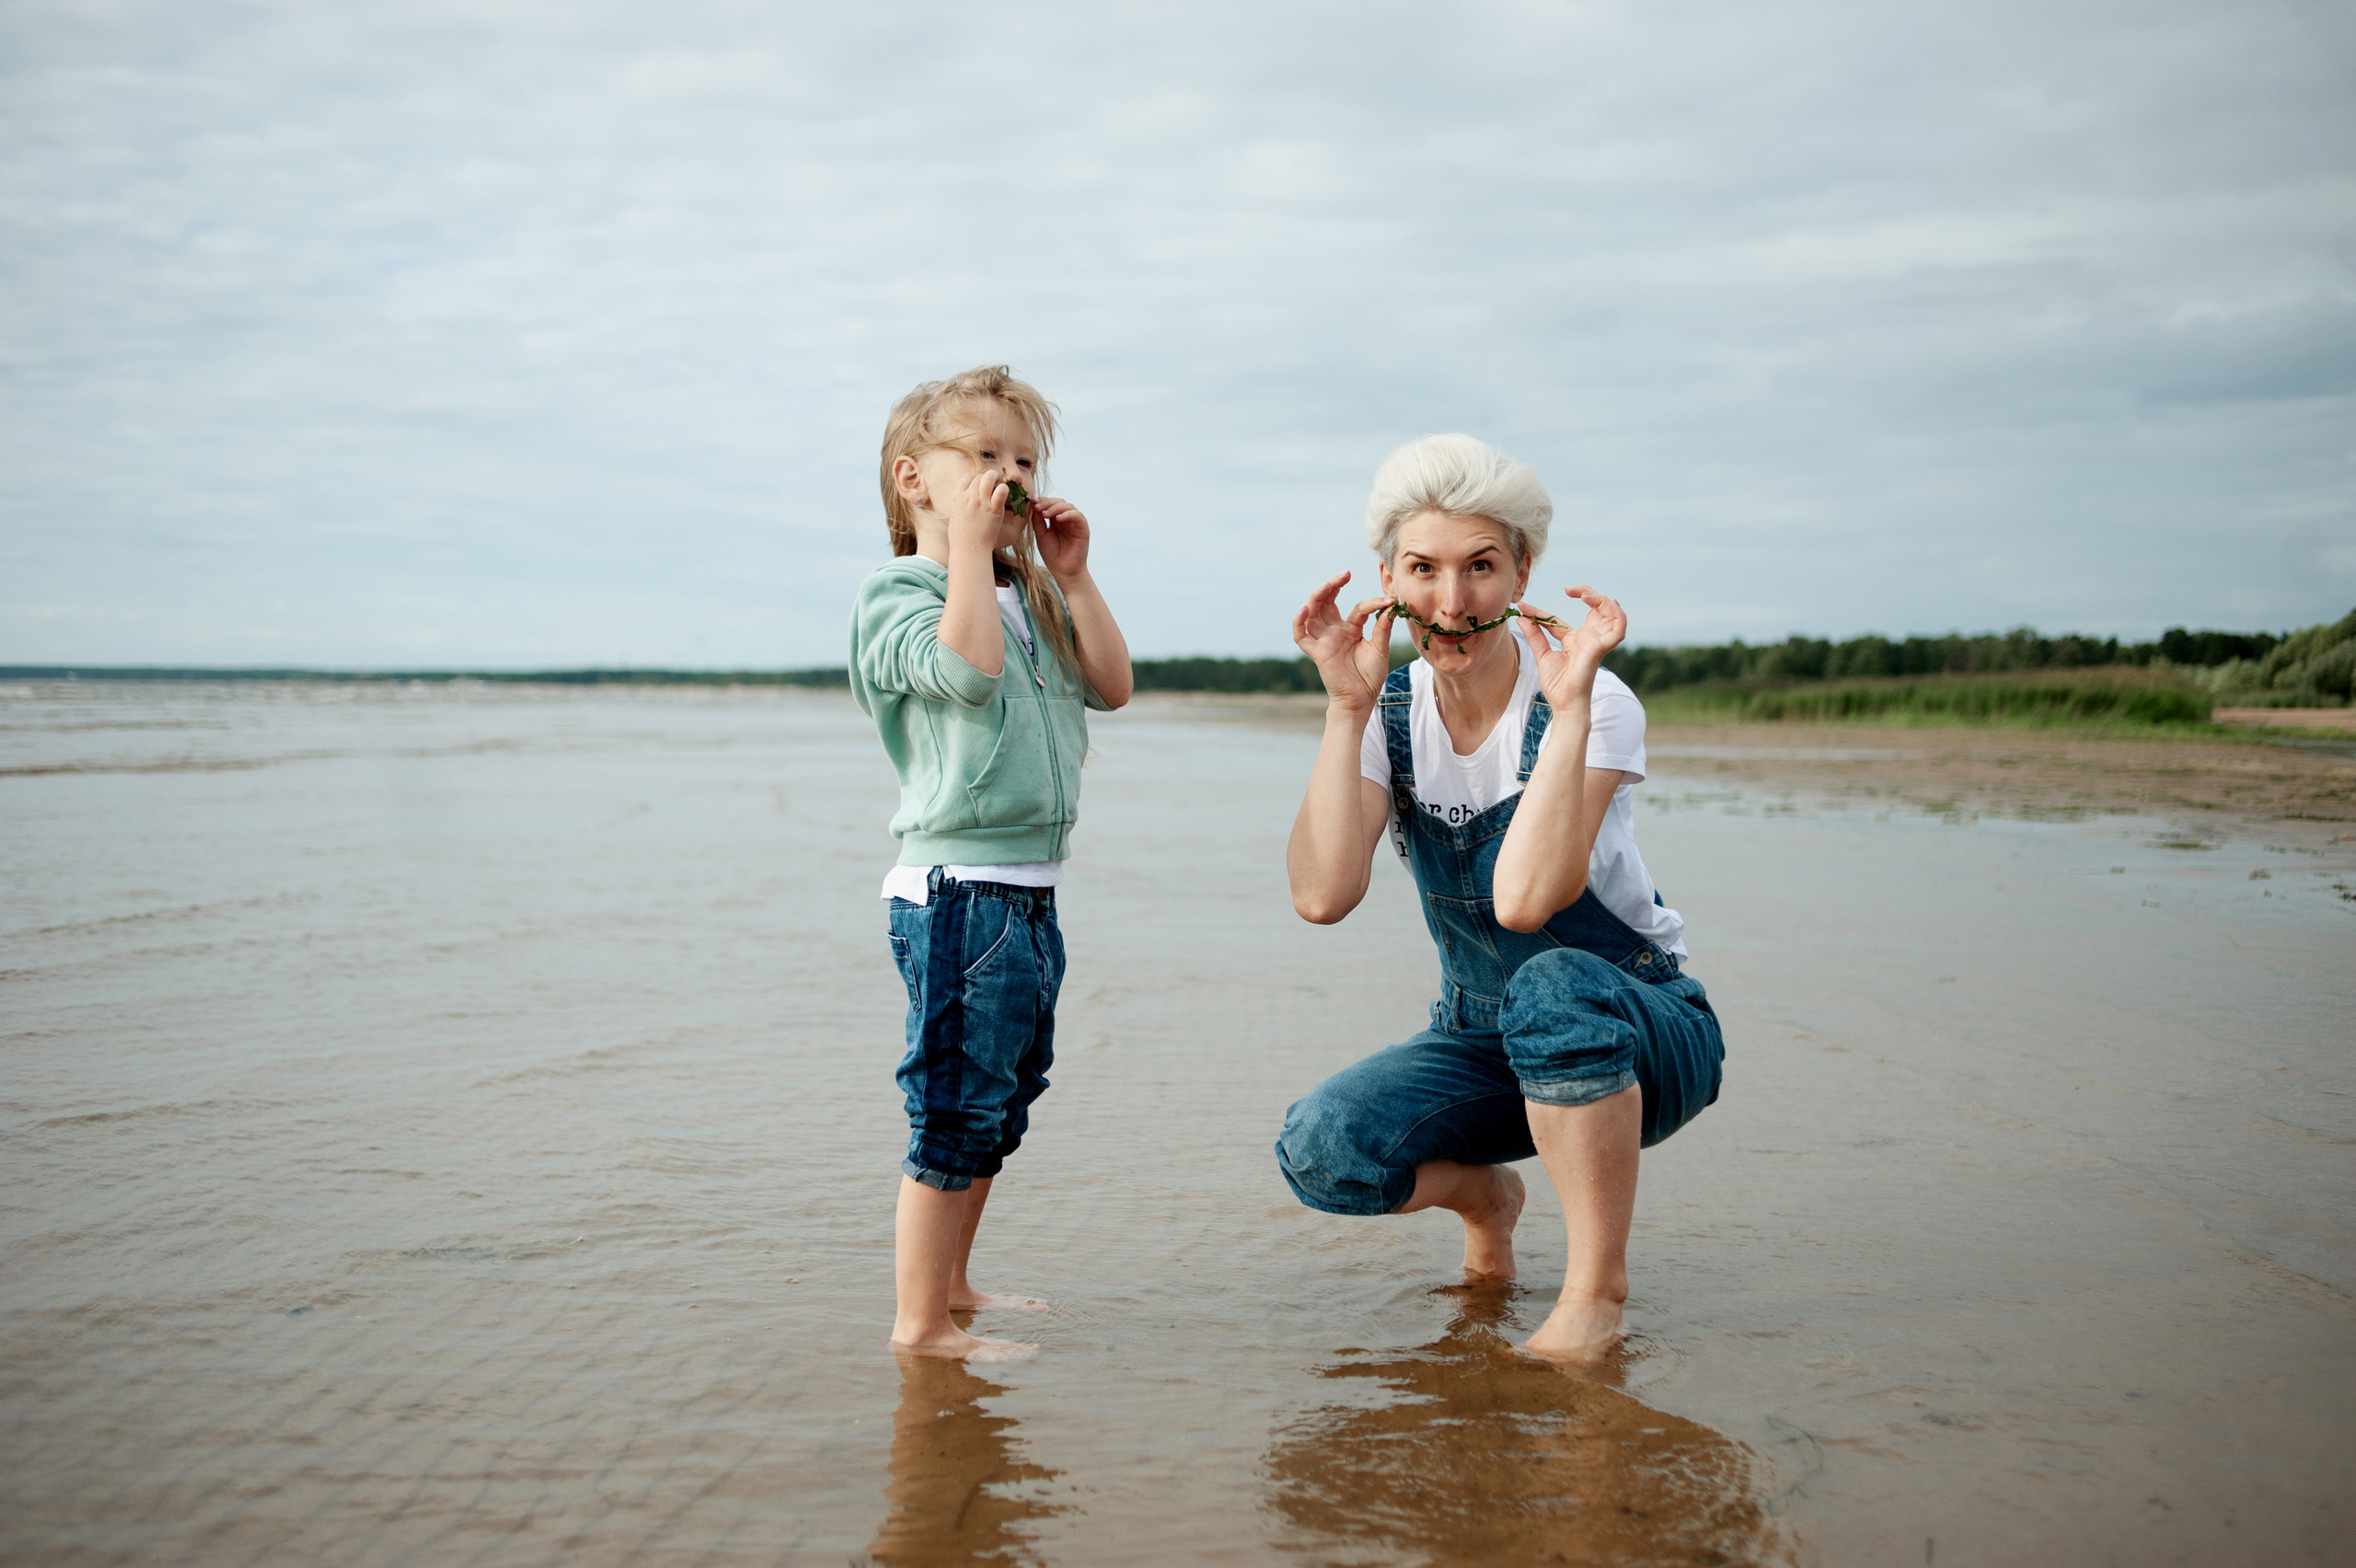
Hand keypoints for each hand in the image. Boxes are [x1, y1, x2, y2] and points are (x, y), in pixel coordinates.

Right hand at [942, 466, 1010, 558]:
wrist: (969, 550)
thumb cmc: (961, 538)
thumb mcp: (955, 517)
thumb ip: (960, 505)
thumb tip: (964, 502)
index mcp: (957, 497)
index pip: (967, 476)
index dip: (976, 478)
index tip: (981, 486)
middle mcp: (969, 496)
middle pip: (980, 476)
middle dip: (989, 479)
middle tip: (995, 486)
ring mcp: (981, 501)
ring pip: (990, 477)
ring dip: (997, 479)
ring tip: (1001, 486)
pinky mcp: (994, 509)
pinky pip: (1002, 490)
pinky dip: (1005, 489)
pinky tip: (1005, 496)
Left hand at [1032, 496, 1091, 578]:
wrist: (1063, 571)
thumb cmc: (1053, 555)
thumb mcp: (1041, 535)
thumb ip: (1038, 521)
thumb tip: (1034, 505)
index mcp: (1057, 519)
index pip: (1051, 504)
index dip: (1042, 501)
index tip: (1032, 501)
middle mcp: (1067, 519)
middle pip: (1060, 502)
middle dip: (1048, 502)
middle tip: (1037, 506)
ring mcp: (1076, 523)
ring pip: (1069, 506)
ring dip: (1056, 507)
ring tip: (1045, 514)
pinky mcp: (1083, 529)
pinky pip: (1078, 516)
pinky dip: (1069, 514)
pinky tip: (1059, 519)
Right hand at [1292, 571, 1394, 712]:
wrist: (1361, 700)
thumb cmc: (1370, 677)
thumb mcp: (1380, 649)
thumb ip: (1383, 628)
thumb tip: (1391, 607)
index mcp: (1351, 629)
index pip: (1357, 608)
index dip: (1371, 603)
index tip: (1387, 601)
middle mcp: (1335, 632)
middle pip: (1327, 603)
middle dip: (1333, 586)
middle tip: (1344, 574)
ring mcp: (1324, 641)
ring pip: (1313, 613)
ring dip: (1317, 597)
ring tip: (1327, 585)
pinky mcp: (1316, 653)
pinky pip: (1300, 636)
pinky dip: (1298, 622)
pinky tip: (1305, 609)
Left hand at [1516, 586, 1625, 709]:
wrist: (1563, 703)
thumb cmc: (1558, 685)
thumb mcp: (1542, 655)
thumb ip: (1535, 635)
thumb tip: (1522, 616)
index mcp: (1574, 641)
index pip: (1559, 620)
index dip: (1541, 613)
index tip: (1523, 606)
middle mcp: (1588, 639)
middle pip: (1596, 609)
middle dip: (1587, 593)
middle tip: (1569, 590)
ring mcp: (1596, 643)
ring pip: (1611, 615)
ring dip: (1603, 600)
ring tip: (1585, 596)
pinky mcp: (1600, 648)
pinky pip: (1618, 630)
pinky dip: (1619, 615)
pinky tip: (1610, 604)